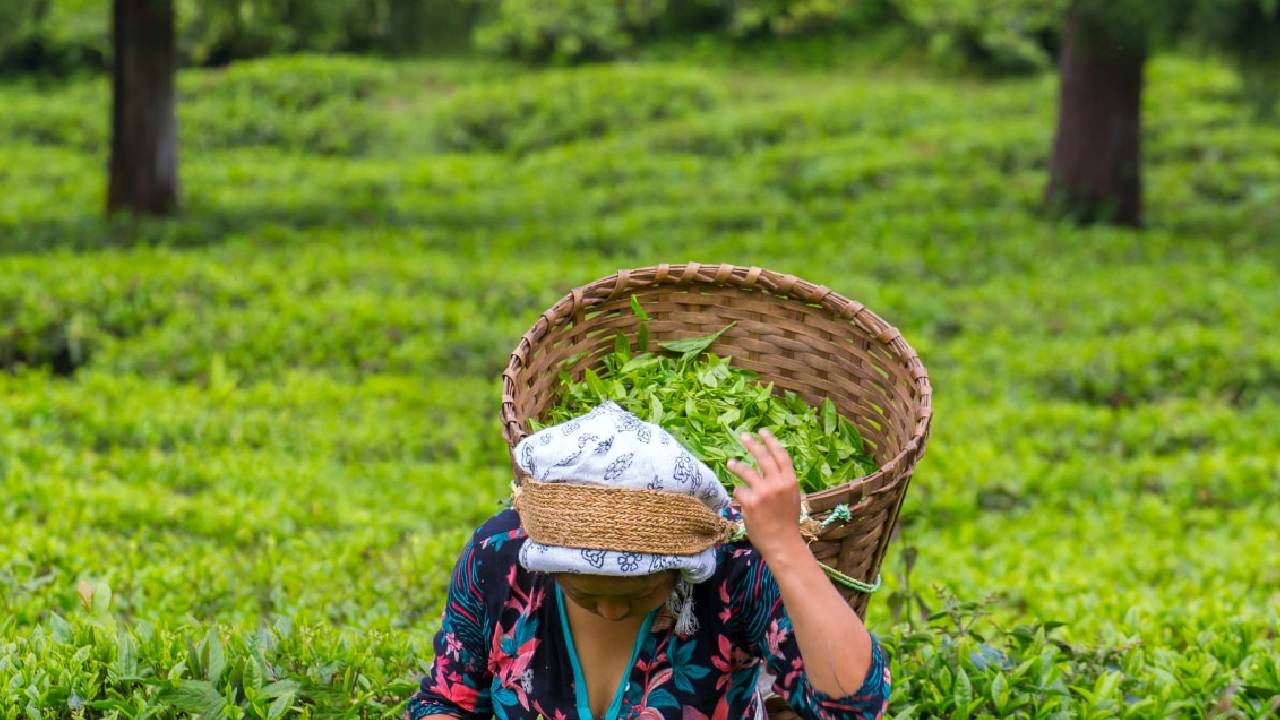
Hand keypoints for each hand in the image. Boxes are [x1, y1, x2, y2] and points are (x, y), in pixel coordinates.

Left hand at [727, 428, 805, 558]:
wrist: (782, 543)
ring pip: (746, 471)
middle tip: (743, 437)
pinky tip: (740, 499)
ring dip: (736, 466)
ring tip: (730, 463)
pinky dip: (739, 494)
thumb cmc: (787, 522)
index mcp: (790, 481)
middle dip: (752, 445)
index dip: (771, 441)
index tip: (762, 432)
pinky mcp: (750, 502)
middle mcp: (777, 483)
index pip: (780, 455)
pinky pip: (739, 491)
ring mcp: (763, 492)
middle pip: (762, 457)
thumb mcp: (792, 498)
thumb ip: (783, 482)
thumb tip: (771, 468)